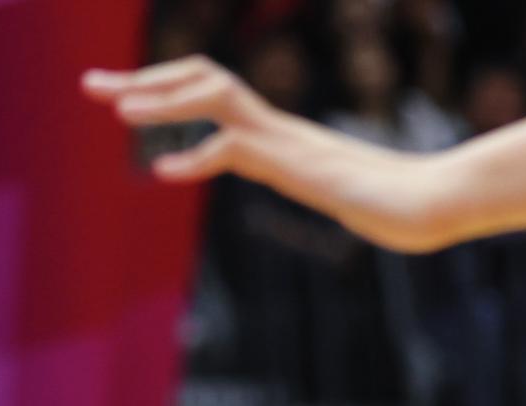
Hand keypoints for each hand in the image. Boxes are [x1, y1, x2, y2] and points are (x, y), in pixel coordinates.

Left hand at [82, 57, 465, 252]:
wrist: (436, 203)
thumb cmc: (403, 206)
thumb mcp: (350, 201)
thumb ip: (335, 194)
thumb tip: (353, 205)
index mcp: (283, 137)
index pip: (216, 93)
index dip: (167, 91)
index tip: (124, 100)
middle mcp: (278, 129)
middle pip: (201, 79)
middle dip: (143, 80)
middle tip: (89, 84)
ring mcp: (287, 142)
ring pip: (213, 95)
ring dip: (160, 99)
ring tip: (115, 109)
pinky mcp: (296, 165)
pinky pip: (236, 148)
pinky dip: (196, 156)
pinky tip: (165, 172)